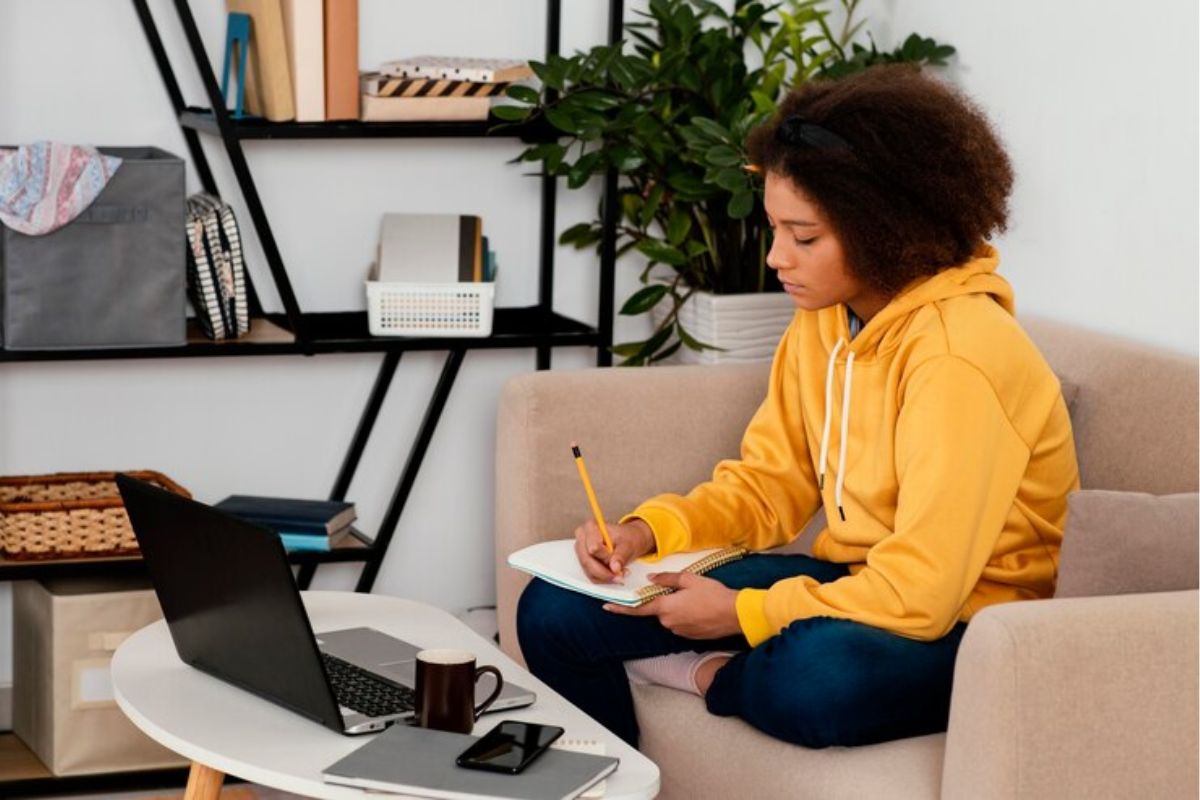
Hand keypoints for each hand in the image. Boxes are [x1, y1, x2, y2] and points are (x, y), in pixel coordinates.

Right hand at [574, 517, 655, 583]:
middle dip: (605, 572)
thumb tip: (615, 568)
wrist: (627, 540)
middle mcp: (582, 539)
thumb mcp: (628, 544)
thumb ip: (621, 555)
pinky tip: (615, 574)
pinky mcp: (584, 562)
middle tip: (620, 574)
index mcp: (590, 527)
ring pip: (589, 571)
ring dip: (606, 576)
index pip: (593, 548)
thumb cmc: (626, 538)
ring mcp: (581, 552)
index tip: (617, 560)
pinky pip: (591, 576)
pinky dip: (604, 579)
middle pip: (587, 561)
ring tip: (621, 573)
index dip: (606, 557)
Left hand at [603, 572, 741, 639]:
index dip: (621, 607)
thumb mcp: (690, 580)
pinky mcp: (689, 636)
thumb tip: (651, 578)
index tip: (606, 606)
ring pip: (670, 616)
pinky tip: (700, 608)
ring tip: (697, 598)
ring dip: (677, 607)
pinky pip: (681, 623)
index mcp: (665, 607)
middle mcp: (668, 622)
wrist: (734, 614)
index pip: (638, 608)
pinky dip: (686, 615)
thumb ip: (667, 579)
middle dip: (666, 600)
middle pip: (658, 610)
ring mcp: (678, 631)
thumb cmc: (713, 595)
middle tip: (686, 591)